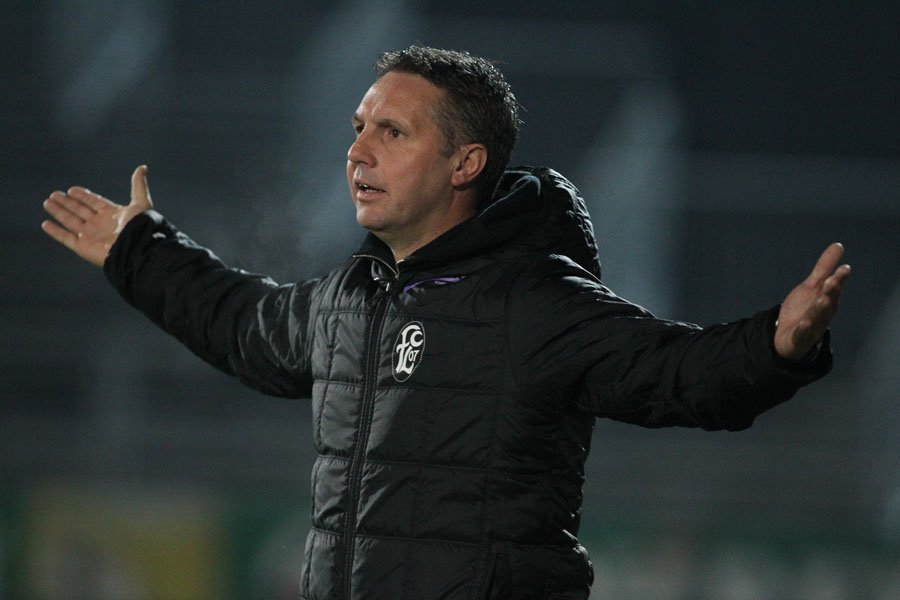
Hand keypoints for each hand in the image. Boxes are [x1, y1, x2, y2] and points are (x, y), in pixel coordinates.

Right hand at [42, 165, 152, 266]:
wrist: (136, 250)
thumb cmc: (139, 227)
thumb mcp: (141, 203)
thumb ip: (138, 186)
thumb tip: (142, 167)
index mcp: (112, 215)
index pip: (94, 202)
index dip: (83, 196)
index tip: (72, 189)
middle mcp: (100, 225)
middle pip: (79, 210)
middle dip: (67, 202)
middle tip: (54, 194)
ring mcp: (91, 236)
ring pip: (70, 221)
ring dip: (59, 212)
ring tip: (47, 202)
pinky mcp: (83, 247)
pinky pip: (66, 238)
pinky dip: (55, 231)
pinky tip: (46, 223)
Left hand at [775, 243, 850, 359]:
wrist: (790, 336)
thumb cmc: (805, 308)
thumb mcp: (813, 286)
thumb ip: (824, 268)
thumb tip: (838, 245)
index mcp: (827, 298)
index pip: (834, 286)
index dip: (839, 278)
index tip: (844, 268)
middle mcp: (823, 311)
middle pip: (829, 300)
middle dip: (832, 291)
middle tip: (833, 280)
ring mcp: (812, 324)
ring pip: (818, 316)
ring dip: (820, 308)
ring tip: (822, 300)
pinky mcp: (799, 336)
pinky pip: (802, 333)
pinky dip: (804, 329)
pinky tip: (804, 323)